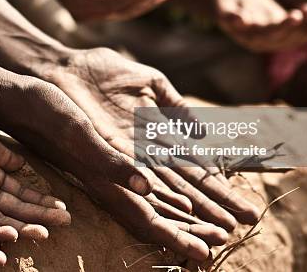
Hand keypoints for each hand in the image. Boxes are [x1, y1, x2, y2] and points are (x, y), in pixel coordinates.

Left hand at [0, 107, 70, 239]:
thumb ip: (5, 156)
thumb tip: (23, 167)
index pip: (21, 193)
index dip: (41, 201)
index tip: (62, 208)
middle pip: (15, 208)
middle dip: (39, 216)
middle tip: (64, 223)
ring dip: (21, 226)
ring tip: (43, 233)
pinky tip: (13, 233)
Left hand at [40, 48, 261, 252]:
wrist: (62, 67)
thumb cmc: (103, 73)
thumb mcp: (149, 83)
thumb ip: (175, 105)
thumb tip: (204, 128)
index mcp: (156, 138)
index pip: (194, 172)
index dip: (218, 192)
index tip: (243, 211)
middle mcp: (141, 156)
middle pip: (181, 190)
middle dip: (208, 212)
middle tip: (236, 232)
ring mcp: (121, 158)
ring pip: (159, 195)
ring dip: (185, 217)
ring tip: (209, 239)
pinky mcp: (100, 154)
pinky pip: (129, 181)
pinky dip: (152, 199)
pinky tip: (175, 213)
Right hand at [215, 0, 306, 51]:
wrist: (227, 2)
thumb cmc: (224, 3)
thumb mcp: (224, 7)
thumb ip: (230, 15)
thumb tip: (240, 20)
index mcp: (249, 38)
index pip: (268, 35)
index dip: (283, 26)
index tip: (295, 16)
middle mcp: (262, 41)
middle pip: (284, 37)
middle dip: (302, 28)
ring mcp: (272, 36)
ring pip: (293, 36)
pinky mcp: (279, 28)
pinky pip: (295, 29)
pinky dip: (306, 22)